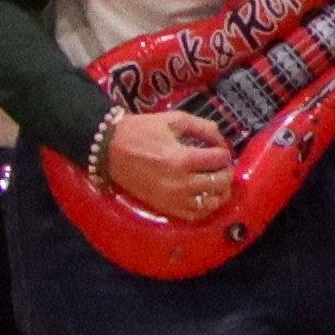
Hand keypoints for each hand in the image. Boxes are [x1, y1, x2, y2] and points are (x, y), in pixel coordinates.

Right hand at [105, 110, 235, 224]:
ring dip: (220, 191)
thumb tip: (221, 140)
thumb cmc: (140, 131)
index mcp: (182, 158)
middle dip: (226, 171)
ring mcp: (172, 198)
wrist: (109, 148)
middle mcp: (180, 182)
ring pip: (211, 202)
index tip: (219, 149)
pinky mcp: (164, 207)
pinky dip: (206, 207)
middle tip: (221, 165)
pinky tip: (206, 196)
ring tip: (218, 181)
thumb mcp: (174, 119)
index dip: (224, 151)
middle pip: (220, 182)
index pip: (220, 159)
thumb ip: (203, 127)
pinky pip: (194, 214)